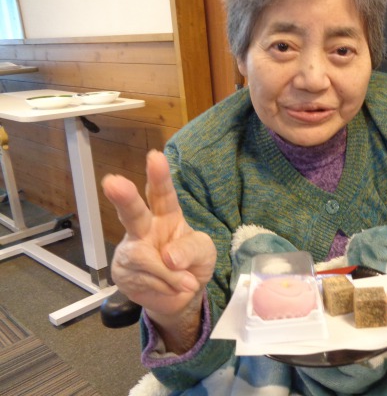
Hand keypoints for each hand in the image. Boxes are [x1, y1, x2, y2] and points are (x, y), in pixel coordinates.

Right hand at [102, 150, 215, 350]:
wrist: (181, 298)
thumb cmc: (192, 264)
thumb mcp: (204, 252)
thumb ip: (191, 250)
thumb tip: (169, 257)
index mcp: (167, 215)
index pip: (162, 193)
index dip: (159, 176)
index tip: (155, 157)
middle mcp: (145, 227)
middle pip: (133, 212)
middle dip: (124, 198)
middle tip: (113, 183)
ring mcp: (131, 249)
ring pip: (143, 258)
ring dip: (168, 274)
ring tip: (185, 282)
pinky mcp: (122, 271)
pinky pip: (142, 279)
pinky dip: (163, 287)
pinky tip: (167, 287)